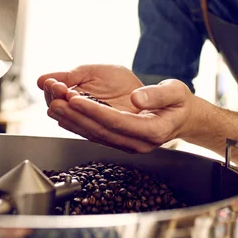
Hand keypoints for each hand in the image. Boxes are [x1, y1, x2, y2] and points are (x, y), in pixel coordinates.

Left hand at [38, 67, 206, 152]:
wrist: (183, 118)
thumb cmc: (179, 104)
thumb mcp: (176, 92)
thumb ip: (157, 95)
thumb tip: (137, 98)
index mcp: (152, 130)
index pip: (117, 121)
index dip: (94, 110)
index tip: (76, 99)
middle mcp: (138, 142)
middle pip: (101, 130)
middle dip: (76, 116)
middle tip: (56, 101)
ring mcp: (128, 144)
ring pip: (95, 134)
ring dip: (73, 121)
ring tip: (54, 106)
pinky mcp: (120, 141)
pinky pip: (96, 134)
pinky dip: (79, 124)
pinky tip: (65, 115)